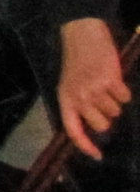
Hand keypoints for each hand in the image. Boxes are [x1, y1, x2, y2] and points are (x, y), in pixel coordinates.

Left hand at [57, 17, 130, 159]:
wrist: (82, 35)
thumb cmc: (77, 61)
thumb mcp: (69, 84)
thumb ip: (77, 104)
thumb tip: (94, 126)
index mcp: (65, 99)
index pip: (73, 130)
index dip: (85, 145)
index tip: (97, 156)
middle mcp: (79, 97)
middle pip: (102, 125)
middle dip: (106, 115)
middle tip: (103, 99)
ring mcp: (95, 90)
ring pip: (116, 111)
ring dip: (115, 100)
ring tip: (105, 84)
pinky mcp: (110, 81)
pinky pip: (125, 98)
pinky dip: (124, 90)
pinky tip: (114, 78)